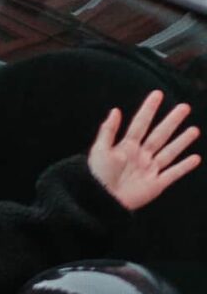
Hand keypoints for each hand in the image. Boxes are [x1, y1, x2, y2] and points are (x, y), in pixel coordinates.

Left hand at [88, 94, 202, 213]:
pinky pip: (173, 174)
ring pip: (169, 152)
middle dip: (172, 121)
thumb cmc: (97, 175)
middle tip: (184, 107)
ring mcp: (150, 169)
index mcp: (127, 146)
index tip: (158, 94)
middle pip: (160, 135)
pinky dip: (184, 166)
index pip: (141, 123)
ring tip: (194, 129)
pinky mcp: (156, 184)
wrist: (101, 199)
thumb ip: (108, 131)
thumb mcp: (100, 150)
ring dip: (182, 141)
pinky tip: (195, 158)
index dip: (149, 109)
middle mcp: (141, 155)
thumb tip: (115, 110)